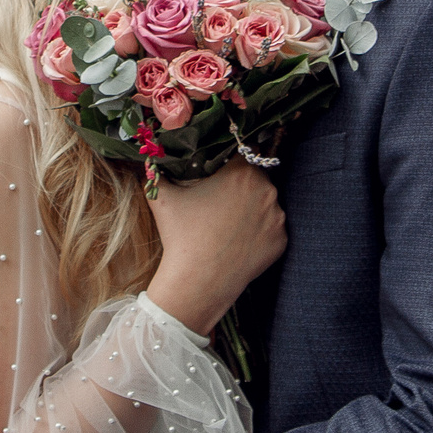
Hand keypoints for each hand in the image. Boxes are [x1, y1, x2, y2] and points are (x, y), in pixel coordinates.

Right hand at [144, 161, 286, 333]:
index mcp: (242, 172)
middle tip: (221, 198)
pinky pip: (271, 228)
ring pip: (266, 202)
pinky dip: (259, 231)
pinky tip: (238, 240)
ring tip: (228, 222)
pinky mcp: (281, 239)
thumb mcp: (160, 197)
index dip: (234, 157)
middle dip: (242, 183)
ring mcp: (277, 216)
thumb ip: (156, 172)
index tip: (223, 168)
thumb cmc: (181, 236)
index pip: (247, 150)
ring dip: (252, 207)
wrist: (198, 281)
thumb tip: (151, 161)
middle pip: (257, 176)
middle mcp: (267, 190)